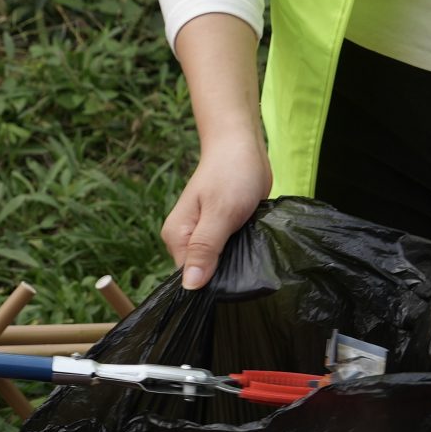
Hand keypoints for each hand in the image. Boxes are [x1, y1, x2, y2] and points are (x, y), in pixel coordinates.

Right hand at [160, 133, 272, 289]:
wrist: (242, 145)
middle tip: (249, 271)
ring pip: (218, 264)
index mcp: (176, 236)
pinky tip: (254, 252)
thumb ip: (204, 249)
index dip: (209, 285)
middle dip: (224, 275)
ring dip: (235, 265)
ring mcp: (203, 235)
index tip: (233, 286)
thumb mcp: (219, 214)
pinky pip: (228, 253)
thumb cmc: (231, 174)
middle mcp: (185, 238)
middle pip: (202, 274)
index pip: (187, 278)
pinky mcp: (221, 231)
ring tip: (254, 260)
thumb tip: (189, 286)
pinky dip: (241, 254)